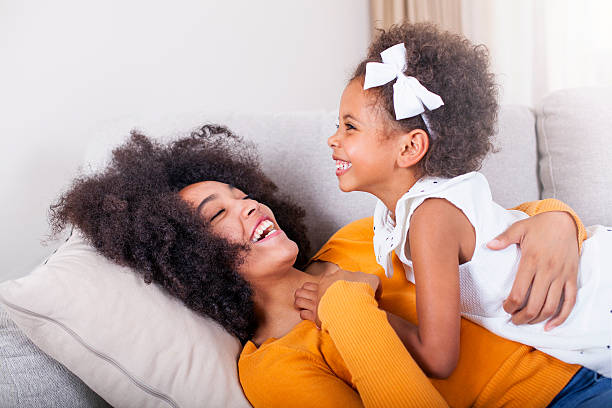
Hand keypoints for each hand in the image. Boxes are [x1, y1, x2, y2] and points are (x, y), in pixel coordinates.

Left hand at [294, 268, 380, 327]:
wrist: (353, 302)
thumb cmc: (361, 291)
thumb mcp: (373, 281)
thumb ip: (374, 283)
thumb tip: (377, 291)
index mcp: (334, 278)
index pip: (325, 279)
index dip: (324, 285)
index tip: (327, 289)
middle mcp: (322, 287)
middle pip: (307, 287)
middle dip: (306, 291)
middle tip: (307, 295)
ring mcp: (316, 300)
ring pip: (301, 298)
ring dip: (301, 301)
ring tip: (301, 303)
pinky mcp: (314, 314)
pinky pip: (303, 314)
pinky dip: (304, 314)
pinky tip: (308, 315)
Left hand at [487, 211, 578, 329]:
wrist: (565, 222)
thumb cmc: (539, 226)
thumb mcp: (519, 228)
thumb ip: (503, 238)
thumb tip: (488, 246)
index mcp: (531, 261)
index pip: (518, 292)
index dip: (510, 306)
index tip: (505, 308)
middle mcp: (547, 271)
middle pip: (534, 305)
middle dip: (521, 317)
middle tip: (513, 320)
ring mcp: (561, 276)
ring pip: (551, 307)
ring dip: (537, 319)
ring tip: (526, 321)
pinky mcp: (572, 278)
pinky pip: (570, 302)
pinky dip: (561, 317)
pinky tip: (550, 326)